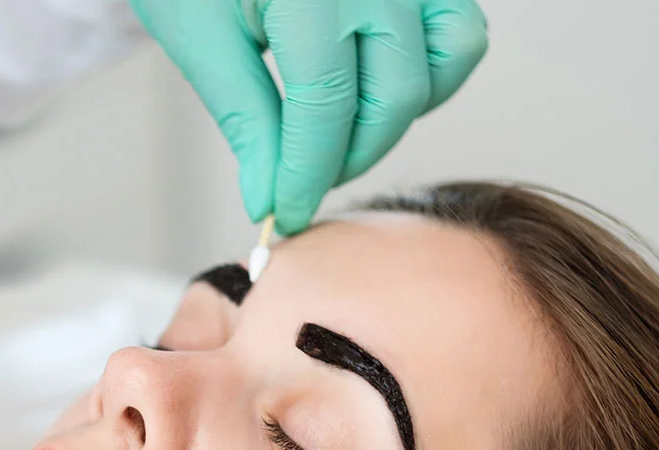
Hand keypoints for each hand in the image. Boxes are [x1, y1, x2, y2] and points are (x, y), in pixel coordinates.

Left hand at [132, 0, 488, 233]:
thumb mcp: (201, 39)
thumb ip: (248, 119)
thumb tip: (270, 195)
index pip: (325, 109)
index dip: (305, 174)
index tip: (283, 213)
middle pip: (391, 98)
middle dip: (346, 156)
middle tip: (301, 178)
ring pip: (441, 63)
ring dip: (393, 117)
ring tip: (334, 132)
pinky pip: (456, 28)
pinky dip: (428, 71)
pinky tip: (372, 88)